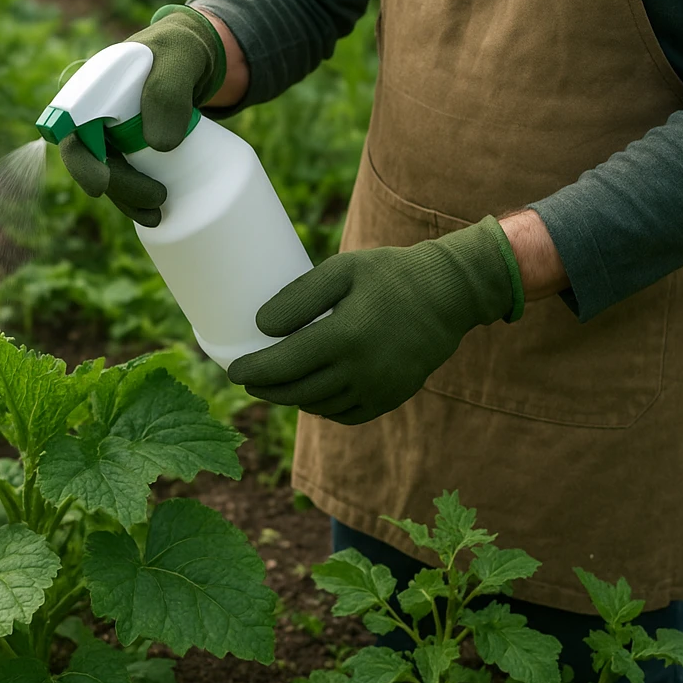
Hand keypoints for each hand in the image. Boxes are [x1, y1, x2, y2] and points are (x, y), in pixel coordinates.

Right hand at [60, 5, 224, 225]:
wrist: (197, 55)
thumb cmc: (183, 49)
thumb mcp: (181, 59)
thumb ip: (169, 91)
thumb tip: (159, 145)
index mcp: (94, 87)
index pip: (71, 127)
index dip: (81, 160)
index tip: (101, 185)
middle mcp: (95, 111)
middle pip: (89, 158)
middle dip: (116, 186)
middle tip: (158, 198)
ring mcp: (111, 130)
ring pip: (107, 172)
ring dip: (126, 199)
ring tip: (158, 214)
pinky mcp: (131, 145)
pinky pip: (125, 174)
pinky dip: (135, 196)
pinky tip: (154, 214)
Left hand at [227, 217, 523, 424]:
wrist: (449, 294)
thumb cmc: (390, 274)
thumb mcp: (343, 270)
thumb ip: (299, 296)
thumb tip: (261, 325)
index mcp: (344, 337)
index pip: (283, 366)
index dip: (253, 372)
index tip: (233, 370)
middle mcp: (361, 371)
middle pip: (296, 392)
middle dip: (266, 389)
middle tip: (247, 379)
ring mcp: (379, 389)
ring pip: (320, 406)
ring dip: (291, 399)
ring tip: (273, 385)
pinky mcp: (392, 397)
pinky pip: (346, 413)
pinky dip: (322, 407)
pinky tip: (310, 395)